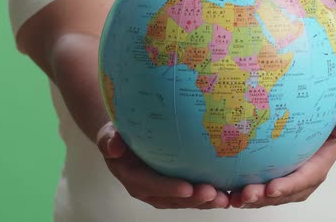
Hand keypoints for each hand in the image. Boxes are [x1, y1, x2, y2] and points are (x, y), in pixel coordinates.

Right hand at [97, 122, 229, 208]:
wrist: (124, 138)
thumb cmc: (118, 133)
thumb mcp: (109, 134)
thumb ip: (109, 140)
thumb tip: (113, 146)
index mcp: (132, 177)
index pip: (151, 185)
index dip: (168, 188)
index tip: (187, 187)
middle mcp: (148, 189)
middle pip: (172, 198)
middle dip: (193, 199)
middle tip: (213, 193)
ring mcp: (163, 190)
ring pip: (185, 200)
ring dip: (204, 201)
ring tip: (224, 198)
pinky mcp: (175, 187)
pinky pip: (192, 195)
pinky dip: (208, 196)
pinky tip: (226, 193)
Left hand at [229, 111, 335, 207]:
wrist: (313, 125)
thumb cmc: (323, 121)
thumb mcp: (334, 120)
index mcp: (316, 168)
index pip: (304, 180)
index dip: (288, 186)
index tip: (272, 188)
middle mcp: (299, 181)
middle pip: (282, 193)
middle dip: (263, 197)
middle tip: (246, 195)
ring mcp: (283, 181)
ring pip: (267, 196)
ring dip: (250, 199)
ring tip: (232, 198)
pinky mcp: (267, 178)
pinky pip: (255, 188)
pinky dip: (240, 192)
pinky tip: (224, 191)